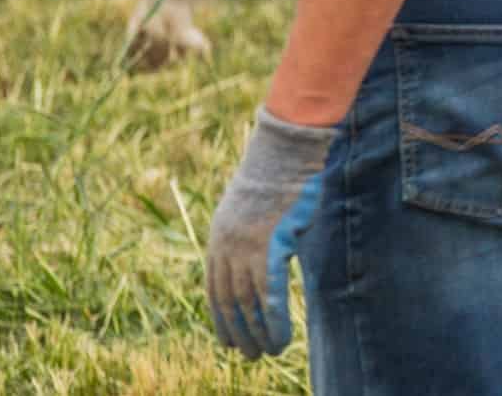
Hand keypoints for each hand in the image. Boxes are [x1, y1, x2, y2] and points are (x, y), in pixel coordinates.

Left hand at [205, 108, 338, 357]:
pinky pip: (269, 296)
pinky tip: (281, 338)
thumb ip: (253, 234)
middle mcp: (226, 245)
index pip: (214, 288)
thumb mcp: (256, 207)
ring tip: (268, 352)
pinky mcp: (269, 246)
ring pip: (247, 304)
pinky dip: (275, 322)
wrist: (287, 147)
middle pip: (228, 300)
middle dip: (238, 331)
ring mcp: (246, 247)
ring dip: (258, 333)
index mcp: (220, 236)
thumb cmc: (280, 171)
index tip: (228, 339)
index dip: (221, 317)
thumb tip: (266, 256)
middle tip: (250, 354)